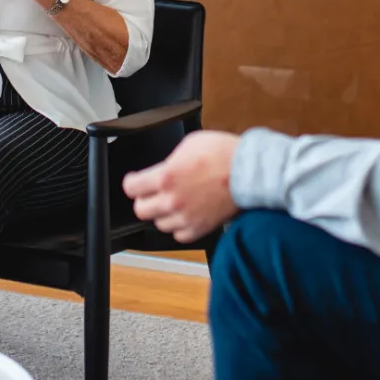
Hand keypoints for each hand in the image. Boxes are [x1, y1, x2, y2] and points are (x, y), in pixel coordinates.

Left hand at [122, 130, 240, 242]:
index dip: (132, 183)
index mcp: (166, 177)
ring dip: (162, 214)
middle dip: (144, 199)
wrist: (248, 171)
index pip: (132, 187)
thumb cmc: (223, 154)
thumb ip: (170, 160)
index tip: (134, 182)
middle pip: (141, 209)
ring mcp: (186, 216)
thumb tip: (165, 167)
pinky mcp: (201, 227)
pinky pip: (179, 236)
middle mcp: (172, 200)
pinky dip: (179, 227)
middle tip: (150, 194)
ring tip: (171, 203)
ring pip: (159, 224)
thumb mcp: (188, 144)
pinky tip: (184, 216)